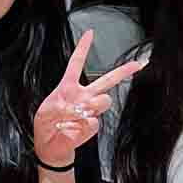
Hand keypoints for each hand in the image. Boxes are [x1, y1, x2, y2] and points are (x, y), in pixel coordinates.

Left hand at [33, 32, 141, 167]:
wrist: (49, 148)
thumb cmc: (46, 127)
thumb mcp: (46, 111)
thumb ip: (61, 106)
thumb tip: (78, 107)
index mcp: (68, 88)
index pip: (76, 64)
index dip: (83, 48)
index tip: (90, 33)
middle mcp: (82, 97)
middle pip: (106, 80)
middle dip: (122, 72)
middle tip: (137, 65)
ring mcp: (89, 111)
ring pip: (103, 101)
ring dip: (91, 106)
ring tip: (75, 115)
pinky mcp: (91, 126)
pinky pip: (93, 122)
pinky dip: (80, 125)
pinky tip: (72, 129)